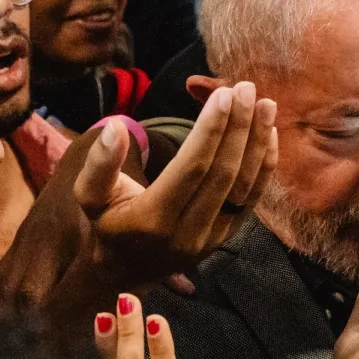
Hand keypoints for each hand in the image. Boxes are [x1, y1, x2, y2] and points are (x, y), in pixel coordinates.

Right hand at [74, 83, 277, 279]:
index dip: (210, 131)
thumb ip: (99, 164)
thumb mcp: (89, 196)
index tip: (223, 95)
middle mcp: (187, 233)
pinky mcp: (227, 236)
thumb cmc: (108, 223)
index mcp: (152, 220)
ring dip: (257, 142)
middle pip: (222, 173)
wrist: (126, 270)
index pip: (191, 169)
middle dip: (238, 128)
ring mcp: (212, 238)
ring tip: (265, 104)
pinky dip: (264, 165)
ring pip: (243, 186)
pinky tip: (268, 133)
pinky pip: (252, 198)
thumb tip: (116, 126)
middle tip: (245, 88)